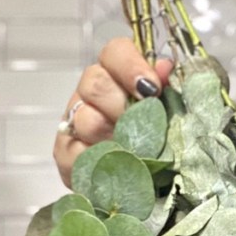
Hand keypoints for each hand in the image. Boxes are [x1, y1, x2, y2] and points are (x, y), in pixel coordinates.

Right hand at [53, 37, 173, 187]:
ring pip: (86, 119)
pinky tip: (116, 165)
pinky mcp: (65, 151)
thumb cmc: (158, 139)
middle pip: (95, 82)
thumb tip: (165, 67)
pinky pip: (76, 152)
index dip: (131, 66)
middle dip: (121, 105)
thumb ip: (168, 88)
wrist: (143, 184)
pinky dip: (99, 160)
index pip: (114, 52)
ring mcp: (74, 121)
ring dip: (112, 136)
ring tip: (133, 151)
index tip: (153, 89)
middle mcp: (91, 92)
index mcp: (117, 74)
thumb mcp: (170, 113)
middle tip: (141, 126)